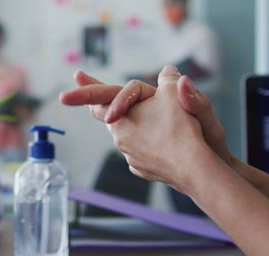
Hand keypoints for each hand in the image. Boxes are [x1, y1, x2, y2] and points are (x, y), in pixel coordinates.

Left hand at [60, 68, 232, 166]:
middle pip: (109, 118)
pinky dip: (147, 145)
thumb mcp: (175, 93)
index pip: (99, 98)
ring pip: (127, 136)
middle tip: (98, 98)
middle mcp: (120, 138)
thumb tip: (169, 72)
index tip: (76, 75)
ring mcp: (131, 157)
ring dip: (133, 126)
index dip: (86, 87)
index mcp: (120, 117)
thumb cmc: (181, 128)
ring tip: (150, 119)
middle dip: (107, 107)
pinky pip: (141, 152)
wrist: (193, 167)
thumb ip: (169, 79)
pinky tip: (162, 142)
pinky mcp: (143, 170)